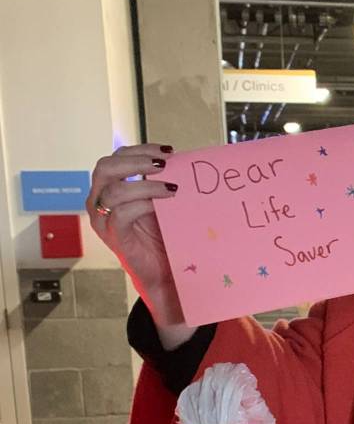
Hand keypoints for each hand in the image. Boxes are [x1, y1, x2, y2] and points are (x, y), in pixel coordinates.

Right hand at [88, 144, 185, 329]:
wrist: (166, 273)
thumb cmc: (164, 237)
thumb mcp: (163, 204)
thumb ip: (163, 183)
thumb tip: (182, 160)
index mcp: (110, 189)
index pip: (116, 158)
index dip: (140, 149)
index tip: (169, 151)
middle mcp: (100, 202)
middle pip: (106, 167)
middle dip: (136, 160)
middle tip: (163, 164)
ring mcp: (103, 220)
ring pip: (113, 189)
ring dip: (145, 183)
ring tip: (172, 188)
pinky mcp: (114, 237)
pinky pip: (121, 214)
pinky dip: (142, 204)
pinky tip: (162, 203)